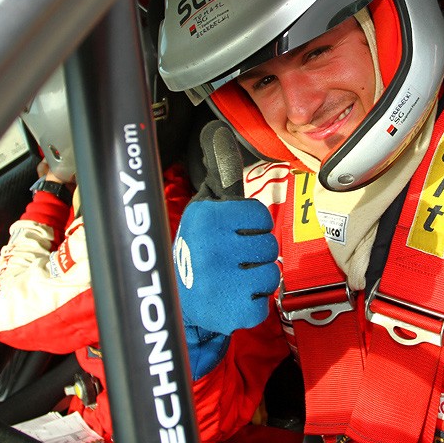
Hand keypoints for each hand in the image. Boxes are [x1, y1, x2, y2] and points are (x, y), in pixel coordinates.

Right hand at [173, 122, 278, 336]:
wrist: (173, 304)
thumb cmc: (195, 251)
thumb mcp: (203, 209)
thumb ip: (219, 173)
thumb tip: (217, 130)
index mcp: (207, 219)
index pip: (260, 216)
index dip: (251, 227)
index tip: (234, 235)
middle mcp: (212, 248)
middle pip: (268, 246)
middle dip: (255, 255)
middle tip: (232, 261)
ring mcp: (222, 283)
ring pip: (270, 275)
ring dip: (255, 280)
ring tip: (231, 280)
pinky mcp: (232, 312)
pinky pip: (265, 304)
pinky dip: (251, 305)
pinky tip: (231, 300)